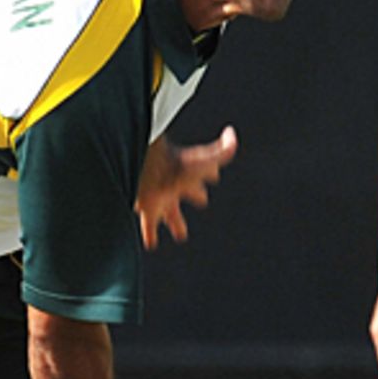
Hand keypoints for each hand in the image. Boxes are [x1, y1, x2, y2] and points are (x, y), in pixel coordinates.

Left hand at [135, 126, 237, 249]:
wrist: (146, 169)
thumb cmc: (176, 164)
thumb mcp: (205, 159)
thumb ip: (223, 151)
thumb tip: (231, 134)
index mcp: (189, 173)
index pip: (204, 172)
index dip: (211, 173)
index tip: (214, 175)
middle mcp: (174, 185)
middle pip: (188, 191)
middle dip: (196, 195)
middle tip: (202, 201)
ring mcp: (160, 198)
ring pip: (169, 214)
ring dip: (175, 223)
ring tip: (180, 235)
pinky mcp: (147, 210)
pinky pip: (149, 227)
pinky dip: (150, 236)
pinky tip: (151, 244)